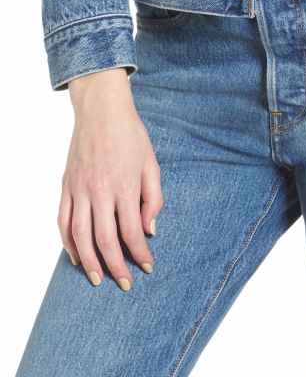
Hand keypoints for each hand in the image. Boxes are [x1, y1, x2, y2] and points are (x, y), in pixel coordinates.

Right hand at [59, 67, 162, 290]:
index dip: (140, 254)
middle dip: (116, 266)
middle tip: (125, 284)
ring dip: (89, 262)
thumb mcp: (151, 164)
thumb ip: (153, 199)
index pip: (132, 231)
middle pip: (104, 240)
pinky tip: (76, 256)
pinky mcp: (66, 186)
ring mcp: (79, 190)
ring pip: (79, 236)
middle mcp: (99, 191)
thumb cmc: (131, 136)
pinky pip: (63, 221)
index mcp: (124, 186)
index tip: (148, 267)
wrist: (101, 110)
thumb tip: (150, 230)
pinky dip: (68, 243)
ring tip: (98, 279)